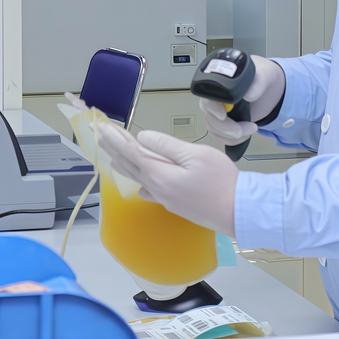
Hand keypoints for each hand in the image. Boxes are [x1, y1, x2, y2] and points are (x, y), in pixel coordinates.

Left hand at [96, 124, 237, 236]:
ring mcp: (165, 199)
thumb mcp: (196, 154)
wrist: (238, 211)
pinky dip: (142, 180)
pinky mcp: (175, 205)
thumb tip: (143, 139)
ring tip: (115, 154)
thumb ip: (167, 146)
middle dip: (114, 149)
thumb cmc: (221, 181)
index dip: (115, 139)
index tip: (101, 128)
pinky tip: (142, 183)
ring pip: (139, 178)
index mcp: (160, 175)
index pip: (131, 152)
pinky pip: (150, 191)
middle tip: (101, 136)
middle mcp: (157, 189)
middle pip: (130, 166)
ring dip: (125, 163)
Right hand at [198, 55, 285, 145]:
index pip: (208, 97)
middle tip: (243, 130)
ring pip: (213, 129)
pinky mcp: (222, 122)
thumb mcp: (265, 76)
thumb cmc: (262, 77)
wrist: (268, 88)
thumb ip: (258, 83)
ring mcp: (216, 111)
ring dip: (231, 136)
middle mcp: (214, 97)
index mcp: (219, 83)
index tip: (224, 116)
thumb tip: (249, 95)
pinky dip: (231, 140)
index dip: (213, 109)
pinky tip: (245, 135)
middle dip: (226, 128)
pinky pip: (219, 136)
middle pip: (209, 116)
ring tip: (250, 130)